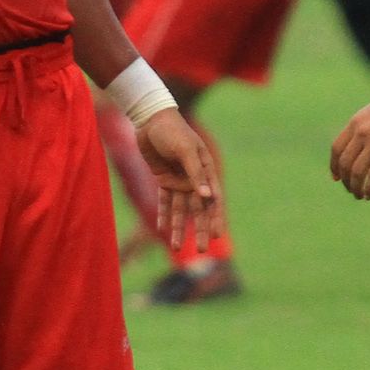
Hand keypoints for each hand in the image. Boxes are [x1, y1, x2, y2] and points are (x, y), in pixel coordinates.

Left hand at [136, 109, 220, 250]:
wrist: (150, 119)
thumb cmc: (172, 131)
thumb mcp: (186, 150)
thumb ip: (195, 173)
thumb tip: (207, 196)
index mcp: (205, 170)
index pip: (213, 199)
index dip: (216, 217)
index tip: (218, 234)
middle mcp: (194, 178)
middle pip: (198, 209)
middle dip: (200, 229)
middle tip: (202, 250)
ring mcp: (178, 180)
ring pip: (180, 209)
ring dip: (179, 227)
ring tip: (176, 247)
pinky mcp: (163, 179)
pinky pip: (164, 201)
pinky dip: (163, 215)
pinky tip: (162, 230)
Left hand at [329, 81, 369, 199]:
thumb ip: (367, 127)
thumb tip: (364, 145)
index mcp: (356, 122)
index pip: (336, 149)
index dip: (334, 166)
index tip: (336, 178)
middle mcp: (362, 131)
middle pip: (345, 163)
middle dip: (345, 180)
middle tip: (351, 190)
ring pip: (357, 171)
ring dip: (356, 187)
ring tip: (360, 196)